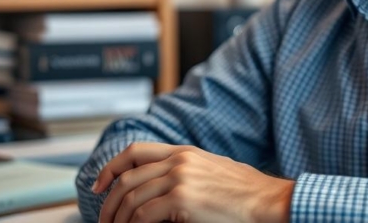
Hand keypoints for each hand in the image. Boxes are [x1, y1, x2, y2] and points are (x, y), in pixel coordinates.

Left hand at [92, 142, 293, 222]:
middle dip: (109, 201)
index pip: (135, 151)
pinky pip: (144, 215)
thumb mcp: (211, 171)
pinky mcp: (182, 199)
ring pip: (131, 197)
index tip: (99, 185)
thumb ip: (184, 173)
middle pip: (127, 177)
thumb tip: (158, 192)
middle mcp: (178, 161)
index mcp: (183, 152)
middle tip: (104, 220)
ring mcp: (179, 178)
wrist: (268, 201)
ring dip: (118, 218)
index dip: (111, 168)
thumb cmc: (246, 193)